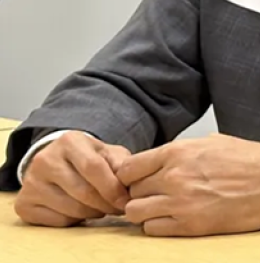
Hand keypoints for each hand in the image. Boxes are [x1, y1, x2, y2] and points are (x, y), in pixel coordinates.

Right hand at [14, 131, 130, 226]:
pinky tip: (82, 211)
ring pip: (72, 209)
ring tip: (102, 208)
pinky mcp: (24, 203)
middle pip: (83, 192)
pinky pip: (58, 221)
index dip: (113, 188)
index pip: (94, 168)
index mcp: (69, 142)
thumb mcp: (108, 153)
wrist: (56, 162)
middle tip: (118, 208)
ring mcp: (30, 182)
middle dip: (106, 204)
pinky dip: (76, 221)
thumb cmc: (89, 158)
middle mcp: (44, 159)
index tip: (126, 201)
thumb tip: (131, 182)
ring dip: (94, 214)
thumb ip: (122, 164)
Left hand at [116, 132, 259, 235]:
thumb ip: (180, 152)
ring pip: (135, 212)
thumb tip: (158, 161)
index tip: (138, 180)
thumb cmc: (252, 161)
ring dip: (145, 211)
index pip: (128, 167)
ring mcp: (182, 202)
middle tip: (154, 195)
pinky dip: (158, 226)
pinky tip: (173, 219)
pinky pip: (153, 230)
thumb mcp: (212, 143)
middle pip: (131, 191)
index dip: (130, 176)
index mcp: (179, 152)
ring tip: (161, 209)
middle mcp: (175, 176)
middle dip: (140, 193)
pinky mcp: (191, 225)